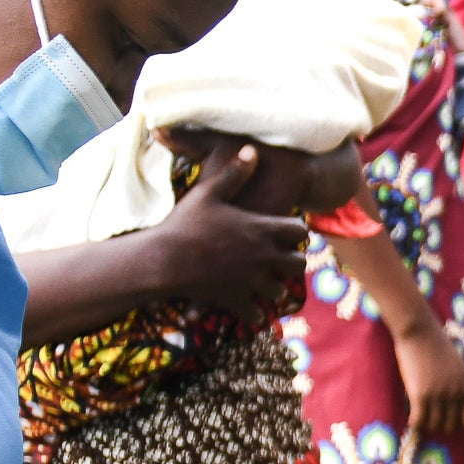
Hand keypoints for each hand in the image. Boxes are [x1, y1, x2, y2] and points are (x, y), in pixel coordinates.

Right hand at [149, 142, 312, 315]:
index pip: (301, 232)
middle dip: (292, 261)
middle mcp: (263, 257)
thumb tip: (252, 149)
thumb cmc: (184, 223)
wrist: (163, 260)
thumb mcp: (208, 193)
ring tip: (265, 282)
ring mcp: (251, 281)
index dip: (296, 231)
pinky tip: (250, 308)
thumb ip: (234, 173)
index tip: (287, 232)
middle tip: (282, 259)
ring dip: (275, 286)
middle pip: (298, 264)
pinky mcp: (236, 300)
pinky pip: (257, 314)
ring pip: (280, 290)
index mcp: (261, 229)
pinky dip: (255, 312)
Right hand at [393, 323, 463, 437]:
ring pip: (435, 425)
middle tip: (433, 421)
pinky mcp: (420, 395)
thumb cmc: (436, 345)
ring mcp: (437, 395)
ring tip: (421, 419)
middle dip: (442, 426)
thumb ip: (458, 383)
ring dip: (428, 425)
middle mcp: (454, 394)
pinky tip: (412, 419)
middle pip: (452, 426)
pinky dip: (416, 424)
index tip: (450, 421)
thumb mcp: (456, 366)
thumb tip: (455, 398)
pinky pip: (419, 421)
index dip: (460, 424)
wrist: (420, 332)